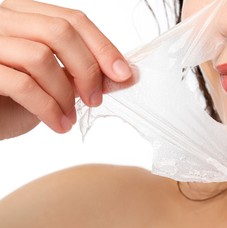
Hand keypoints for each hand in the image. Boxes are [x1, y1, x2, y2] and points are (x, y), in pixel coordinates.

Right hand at [0, 0, 134, 139]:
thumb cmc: (13, 99)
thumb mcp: (55, 83)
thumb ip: (86, 74)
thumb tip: (128, 75)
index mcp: (24, 16)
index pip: (73, 20)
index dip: (103, 47)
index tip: (124, 74)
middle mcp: (3, 20)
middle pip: (60, 32)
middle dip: (87, 70)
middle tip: (95, 99)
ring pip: (41, 57)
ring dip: (65, 94)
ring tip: (69, 117)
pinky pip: (22, 84)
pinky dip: (48, 108)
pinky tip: (58, 125)